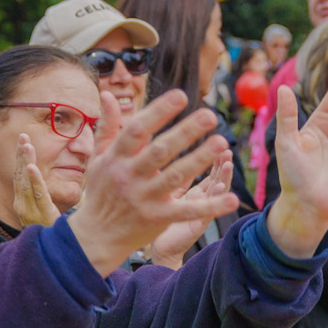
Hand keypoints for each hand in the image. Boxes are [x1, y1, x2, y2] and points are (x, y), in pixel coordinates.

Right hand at [12, 134, 60, 227]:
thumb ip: (39, 194)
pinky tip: (31, 167)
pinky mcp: (42, 214)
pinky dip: (34, 180)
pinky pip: (38, 194)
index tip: (23, 140)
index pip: (19, 176)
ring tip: (27, 145)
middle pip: (19, 175)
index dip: (20, 158)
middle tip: (22, 135)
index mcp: (22, 202)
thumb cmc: (50, 230)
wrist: (54, 255)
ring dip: (26, 161)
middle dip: (21, 154)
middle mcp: (22, 205)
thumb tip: (38, 177)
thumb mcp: (42, 211)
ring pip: (26, 182)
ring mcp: (30, 210)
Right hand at [70, 90, 239, 275]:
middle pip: (160, 150)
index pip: (137, 129)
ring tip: (222, 142)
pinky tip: (232, 199)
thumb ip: (108, 126)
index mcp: (116, 157)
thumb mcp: (99, 158)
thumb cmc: (101, 190)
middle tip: (210, 115)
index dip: (158, 111)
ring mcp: (144, 198)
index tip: (181, 95)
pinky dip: (210, 206)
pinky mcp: (158, 218)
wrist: (96, 235)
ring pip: (176, 176)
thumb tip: (107, 93)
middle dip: (185, 132)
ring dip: (199, 159)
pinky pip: (187, 211)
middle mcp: (129, 176)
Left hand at [150, 149, 231, 265]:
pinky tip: (219, 189)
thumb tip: (168, 147)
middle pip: (217, 180)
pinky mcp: (196, 226)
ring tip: (227, 165)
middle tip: (226, 150)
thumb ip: (174, 174)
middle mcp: (201, 201)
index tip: (220, 143)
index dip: (216, 159)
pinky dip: (215, 200)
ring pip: (216, 195)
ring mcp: (200, 213)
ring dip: (223, 179)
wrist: (156, 248)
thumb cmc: (160, 219)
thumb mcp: (167, 191)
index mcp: (195, 193)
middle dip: (222, 165)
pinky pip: (208, 211)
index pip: (210, 172)